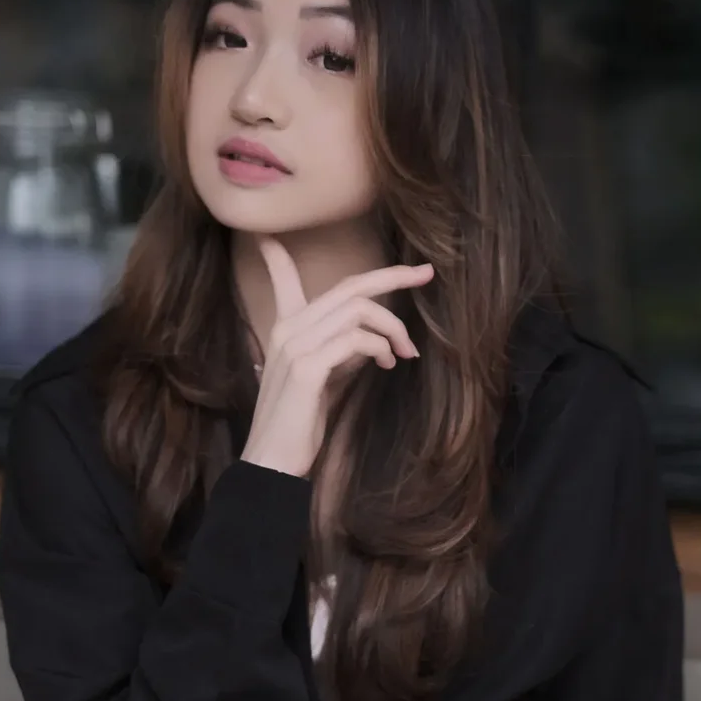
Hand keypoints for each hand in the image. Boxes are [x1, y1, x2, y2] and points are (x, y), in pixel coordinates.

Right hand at [240, 236, 433, 479]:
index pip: (284, 280)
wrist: (273, 462)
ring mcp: (295, 346)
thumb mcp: (323, 379)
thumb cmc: (299, 424)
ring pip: (358, 309)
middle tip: (426, 273)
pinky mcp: (307, 368)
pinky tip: (389, 363)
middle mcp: (287, 330)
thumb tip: (373, 338)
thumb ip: (340, 352)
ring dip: (393, 327)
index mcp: (286, 330)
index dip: (282, 258)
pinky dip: (381, 347)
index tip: (273, 238)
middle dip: (393, 276)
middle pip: (348, 287)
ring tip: (406, 352)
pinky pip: (356, 339)